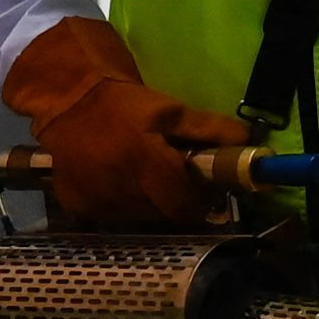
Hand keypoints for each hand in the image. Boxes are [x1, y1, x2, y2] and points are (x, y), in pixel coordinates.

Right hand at [1, 16, 250, 228]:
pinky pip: (108, 218)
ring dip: (146, 205)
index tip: (201, 189)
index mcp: (147, 164)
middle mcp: (121, 189)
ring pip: (136, 219)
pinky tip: (117, 183)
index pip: (184, 207)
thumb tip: (250, 141)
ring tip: (143, 177)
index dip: (198, 202)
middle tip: (172, 179)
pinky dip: (118, 206)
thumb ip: (209, 129)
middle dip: (173, 202)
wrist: (69, 100)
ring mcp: (96, 202)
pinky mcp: (76, 205)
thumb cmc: (126, 104)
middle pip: (163, 216)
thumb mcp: (170, 111)